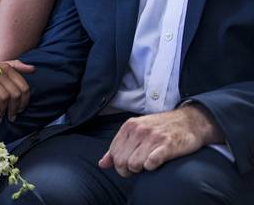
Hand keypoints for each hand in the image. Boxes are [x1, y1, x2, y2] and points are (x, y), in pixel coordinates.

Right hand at [0, 60, 34, 121]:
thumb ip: (15, 66)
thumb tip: (33, 69)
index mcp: (5, 67)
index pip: (23, 86)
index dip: (25, 101)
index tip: (21, 109)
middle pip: (15, 94)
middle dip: (15, 109)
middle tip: (12, 117)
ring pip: (4, 97)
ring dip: (4, 111)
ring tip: (1, 118)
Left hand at [98, 105, 222, 176]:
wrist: (189, 121)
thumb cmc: (161, 128)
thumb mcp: (136, 131)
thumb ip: (118, 147)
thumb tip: (102, 164)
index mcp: (129, 126)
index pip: (114, 153)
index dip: (118, 164)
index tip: (127, 166)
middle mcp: (139, 130)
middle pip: (122, 161)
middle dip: (128, 170)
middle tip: (137, 169)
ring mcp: (153, 137)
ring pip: (134, 164)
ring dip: (140, 169)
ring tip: (147, 164)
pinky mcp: (167, 145)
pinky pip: (151, 163)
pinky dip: (151, 167)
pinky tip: (155, 163)